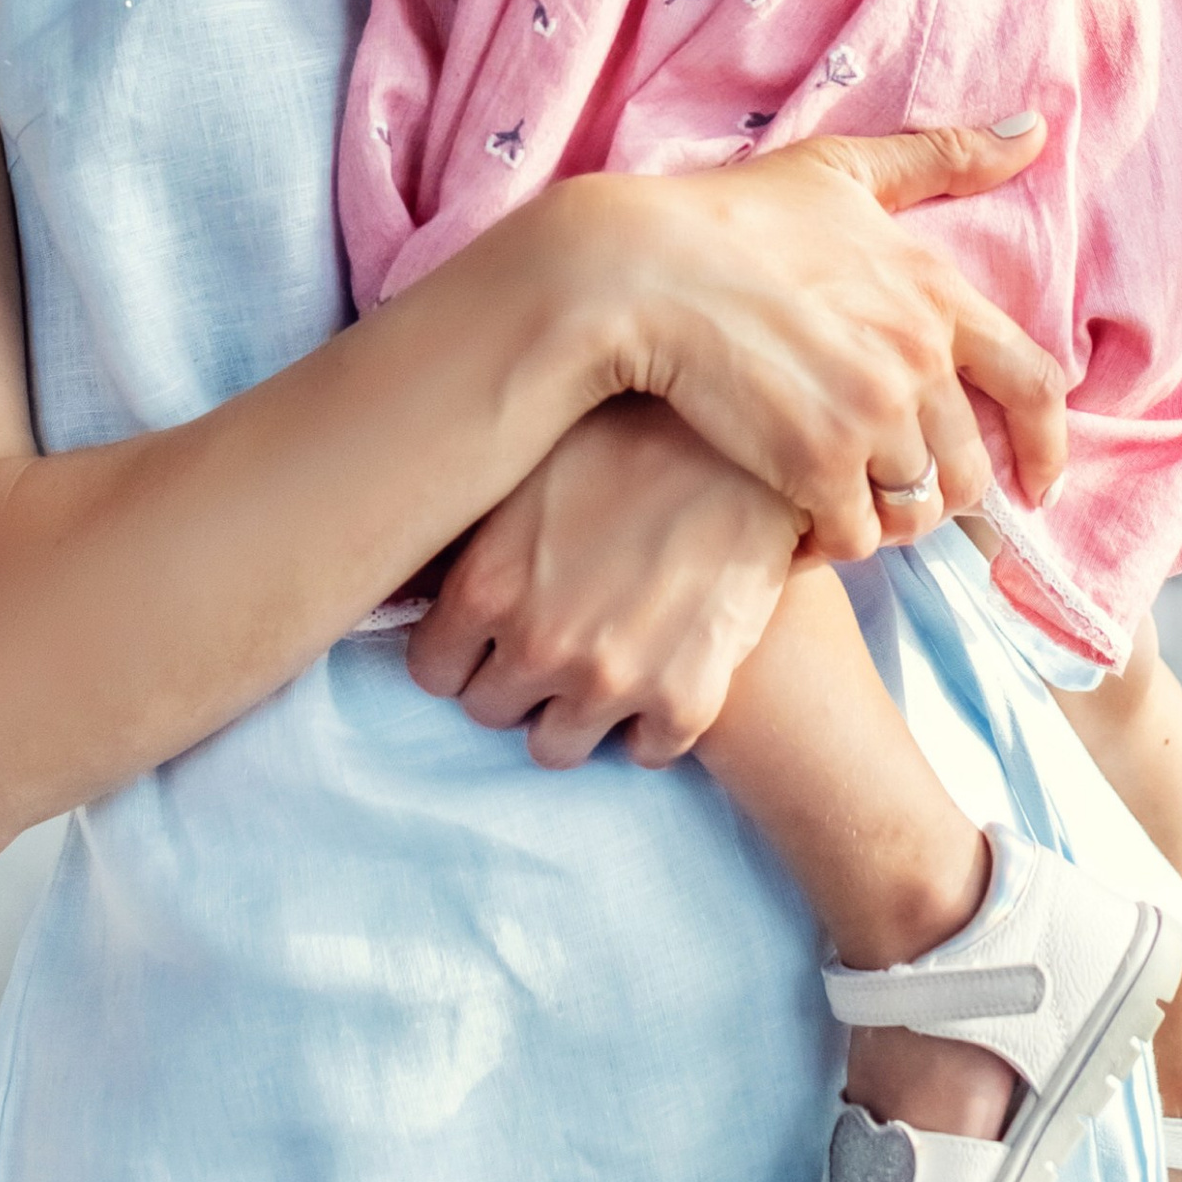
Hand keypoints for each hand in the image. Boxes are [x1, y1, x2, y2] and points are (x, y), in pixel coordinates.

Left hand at [410, 398, 799, 767]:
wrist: (760, 440)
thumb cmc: (640, 428)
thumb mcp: (534, 459)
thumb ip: (474, 526)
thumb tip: (421, 558)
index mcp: (486, 584)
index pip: (432, 669)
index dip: (462, 649)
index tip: (490, 629)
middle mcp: (538, 643)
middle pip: (490, 711)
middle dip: (515, 678)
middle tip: (553, 635)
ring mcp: (612, 680)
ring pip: (556, 748)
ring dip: (573, 712)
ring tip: (604, 661)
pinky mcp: (686, 700)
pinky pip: (644, 753)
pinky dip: (650, 723)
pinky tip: (663, 670)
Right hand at [546, 116, 1059, 563]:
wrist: (637, 267)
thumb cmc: (731, 214)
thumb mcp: (841, 169)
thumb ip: (942, 156)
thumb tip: (1036, 129)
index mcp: (935, 292)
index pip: (1036, 385)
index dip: (1047, 446)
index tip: (1036, 486)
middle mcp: (919, 357)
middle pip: (970, 466)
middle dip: (940, 491)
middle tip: (890, 491)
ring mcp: (872, 416)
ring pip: (915, 510)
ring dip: (885, 517)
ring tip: (841, 501)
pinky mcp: (816, 465)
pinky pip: (853, 537)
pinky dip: (832, 540)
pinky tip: (798, 518)